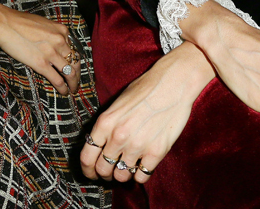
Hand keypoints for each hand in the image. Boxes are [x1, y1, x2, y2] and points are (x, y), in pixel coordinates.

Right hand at [0, 6, 79, 95]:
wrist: (5, 23)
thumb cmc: (20, 22)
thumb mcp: (43, 24)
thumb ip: (52, 34)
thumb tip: (55, 44)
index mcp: (61, 30)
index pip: (74, 49)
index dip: (76, 61)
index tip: (75, 67)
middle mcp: (60, 41)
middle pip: (75, 61)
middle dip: (78, 74)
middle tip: (76, 82)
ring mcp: (52, 53)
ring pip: (69, 72)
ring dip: (73, 83)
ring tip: (72, 89)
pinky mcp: (41, 63)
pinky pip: (57, 79)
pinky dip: (63, 88)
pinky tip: (64, 92)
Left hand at [81, 42, 212, 184]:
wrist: (173, 83)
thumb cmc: (146, 88)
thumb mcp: (118, 103)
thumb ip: (107, 125)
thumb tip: (100, 145)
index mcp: (105, 122)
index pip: (86, 157)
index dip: (87, 169)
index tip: (92, 172)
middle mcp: (118, 137)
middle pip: (102, 170)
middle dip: (105, 174)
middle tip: (111, 172)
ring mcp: (137, 146)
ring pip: (121, 176)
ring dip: (124, 174)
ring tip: (129, 166)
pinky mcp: (156, 152)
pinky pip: (142, 177)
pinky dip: (141, 175)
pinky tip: (143, 165)